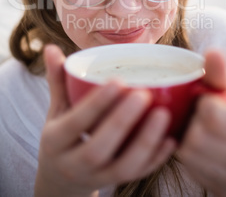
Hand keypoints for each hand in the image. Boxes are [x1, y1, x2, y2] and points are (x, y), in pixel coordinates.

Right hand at [35, 45, 176, 196]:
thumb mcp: (56, 109)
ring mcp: (96, 177)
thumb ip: (58, 80)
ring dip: (145, 142)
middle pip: (97, 148)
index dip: (95, 104)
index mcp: (55, 141)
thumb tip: (50, 47)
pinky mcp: (115, 182)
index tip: (117, 81)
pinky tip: (171, 139)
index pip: (74, 123)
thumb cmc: (61, 134)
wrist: (61, 177)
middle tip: (143, 94)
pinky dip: (155, 159)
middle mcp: (73, 163)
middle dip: (121, 122)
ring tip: (163, 114)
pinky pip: (137, 174)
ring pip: (123, 167)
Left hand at [177, 50, 225, 196]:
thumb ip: (219, 73)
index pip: (215, 116)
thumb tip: (212, 51)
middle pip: (199, 139)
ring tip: (195, 129)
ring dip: (186, 139)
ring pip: (192, 156)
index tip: (206, 99)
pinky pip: (192, 171)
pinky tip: (197, 146)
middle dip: (191, 122)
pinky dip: (189, 157)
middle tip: (196, 115)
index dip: (203, 104)